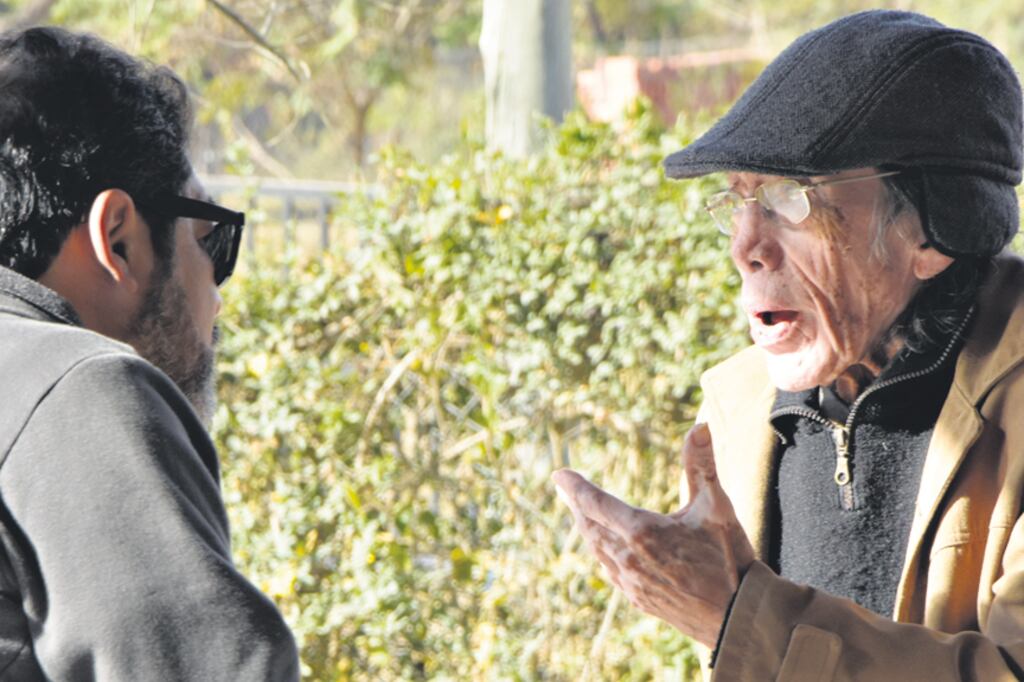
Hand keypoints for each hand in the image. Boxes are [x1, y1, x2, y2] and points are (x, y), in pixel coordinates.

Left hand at [552, 423, 753, 646]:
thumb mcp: (716, 506)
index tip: (559, 474)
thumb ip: (702, 464)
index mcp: (642, 532)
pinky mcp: (639, 599)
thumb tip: (700, 425)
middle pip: (589, 526)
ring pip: (597, 550)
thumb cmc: (730, 559)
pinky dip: (600, 551)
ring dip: (586, 528)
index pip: (594, 502)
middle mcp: (629, 558)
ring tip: (580, 512)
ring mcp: (631, 582)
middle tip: (565, 488)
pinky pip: (609, 570)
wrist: (739, 619)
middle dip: (575, 504)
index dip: (574, 486)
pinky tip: (604, 549)